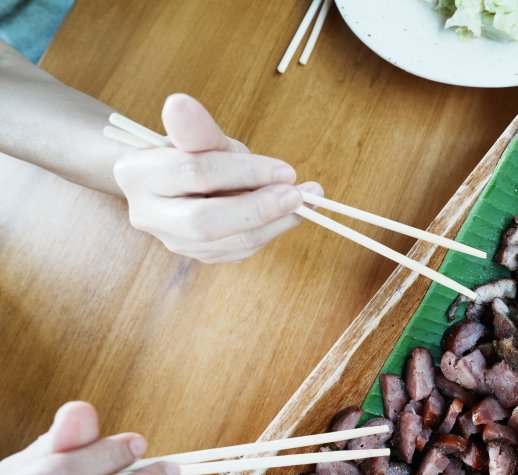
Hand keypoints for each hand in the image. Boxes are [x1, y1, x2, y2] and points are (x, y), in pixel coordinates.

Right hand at [112, 94, 322, 262]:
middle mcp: (147, 214)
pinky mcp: (200, 256)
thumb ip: (196, 128)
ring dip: (274, 222)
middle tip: (296, 195)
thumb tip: (180, 103)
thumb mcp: (199, 136)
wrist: (181, 181)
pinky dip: (271, 230)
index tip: (285, 170)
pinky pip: (241, 250)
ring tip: (306, 202)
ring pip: (228, 242)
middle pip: (205, 222)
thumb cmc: (192, 152)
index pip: (195, 173)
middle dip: (257, 209)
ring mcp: (173, 241)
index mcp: (137, 173)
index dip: (244, 172)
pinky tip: (292, 214)